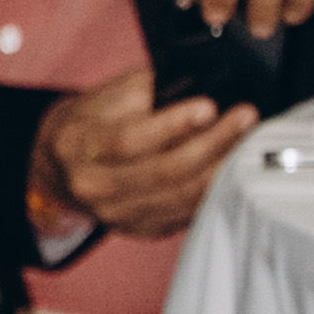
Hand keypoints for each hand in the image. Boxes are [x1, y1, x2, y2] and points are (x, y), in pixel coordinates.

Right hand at [29, 68, 254, 243]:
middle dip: (211, 143)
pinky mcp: (142, 228)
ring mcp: (117, 214)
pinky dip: (216, 189)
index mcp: (78, 145)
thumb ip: (149, 90)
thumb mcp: (108, 94)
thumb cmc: (94, 120)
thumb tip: (204, 84)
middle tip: (244, 117)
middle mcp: (93, 186)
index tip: (209, 105)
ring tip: (249, 139)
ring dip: (222, 167)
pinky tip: (237, 166)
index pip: (129, 140)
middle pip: (161, 172)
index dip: (173, 124)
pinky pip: (187, 212)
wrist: (64, 165)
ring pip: (180, 197)